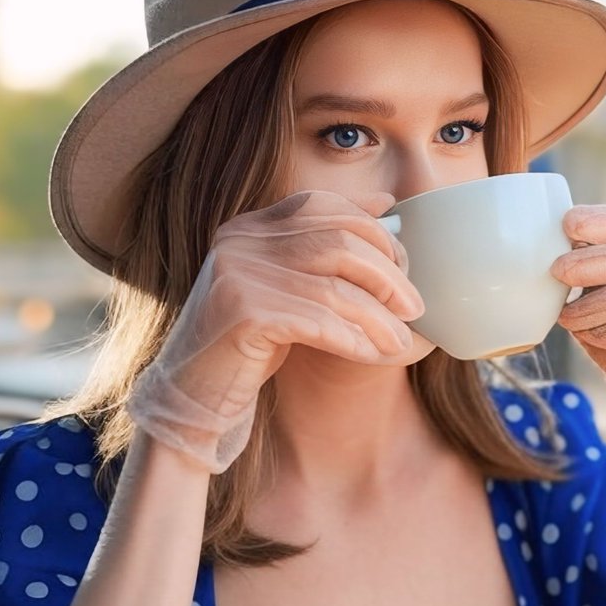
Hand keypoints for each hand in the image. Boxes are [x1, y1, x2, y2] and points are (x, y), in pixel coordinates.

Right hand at [127, 190, 423, 472]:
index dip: (372, 230)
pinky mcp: (242, 314)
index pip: (322, 205)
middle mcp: (238, 241)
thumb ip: (320, 251)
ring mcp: (237, 274)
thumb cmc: (245, 349)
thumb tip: (383, 205)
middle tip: (414, 307)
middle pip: (339, 241)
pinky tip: (373, 355)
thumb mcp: (284, 291)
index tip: (403, 262)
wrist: (191, 400)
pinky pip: (318, 322)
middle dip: (388, 275)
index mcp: (247, 227)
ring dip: (378, 316)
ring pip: (335, 287)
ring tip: (401, 341)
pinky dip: (354, 339)